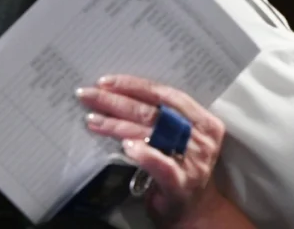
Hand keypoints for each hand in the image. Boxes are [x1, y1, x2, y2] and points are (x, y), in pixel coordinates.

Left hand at [76, 75, 227, 227]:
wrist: (195, 211)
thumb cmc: (182, 168)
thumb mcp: (179, 138)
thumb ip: (162, 119)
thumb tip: (119, 95)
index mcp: (204, 120)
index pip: (166, 95)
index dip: (134, 86)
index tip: (106, 82)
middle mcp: (202, 138)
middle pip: (153, 112)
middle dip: (117, 101)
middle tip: (89, 95)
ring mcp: (193, 161)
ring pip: (151, 134)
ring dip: (117, 125)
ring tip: (93, 119)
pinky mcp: (181, 183)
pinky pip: (160, 164)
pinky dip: (142, 153)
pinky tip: (125, 146)